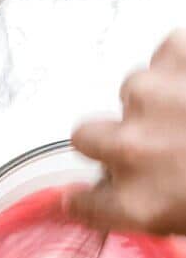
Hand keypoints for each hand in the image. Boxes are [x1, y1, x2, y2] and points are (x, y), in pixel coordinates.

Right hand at [68, 29, 185, 234]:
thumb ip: (150, 206)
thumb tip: (136, 196)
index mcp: (138, 203)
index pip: (81, 205)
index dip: (85, 200)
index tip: (82, 198)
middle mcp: (132, 151)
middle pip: (85, 138)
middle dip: (112, 139)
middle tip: (152, 141)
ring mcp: (151, 98)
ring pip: (130, 90)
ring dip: (154, 99)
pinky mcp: (178, 54)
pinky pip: (167, 51)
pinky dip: (181, 63)